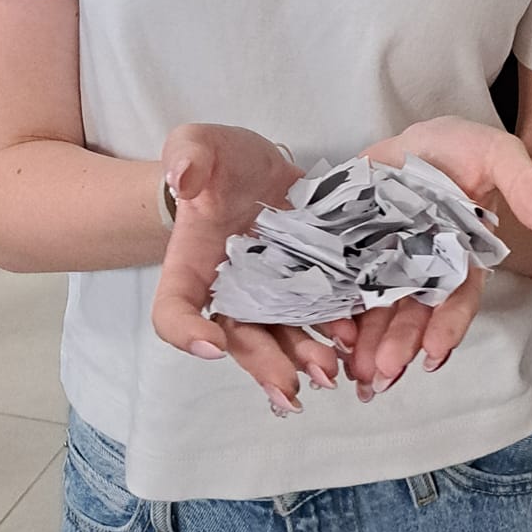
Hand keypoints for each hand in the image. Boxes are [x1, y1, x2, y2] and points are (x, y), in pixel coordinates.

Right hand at [150, 124, 340, 414]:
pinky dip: (337, 330)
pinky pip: (318, 314)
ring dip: (305, 357)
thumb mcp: (198, 144)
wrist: (255, 169)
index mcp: (189, 266)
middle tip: (292, 387)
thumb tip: (180, 176)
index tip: (212, 345)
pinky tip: (358, 338)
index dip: (186, 333)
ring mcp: (269, 292)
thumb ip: (188, 155)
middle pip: (239, 338)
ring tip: (332, 370)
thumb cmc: (218, 162)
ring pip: (283, 336)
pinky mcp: (306, 284)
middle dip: (265, 364)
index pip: (173, 310)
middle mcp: (228, 291)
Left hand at [336, 118, 531, 399]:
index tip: (433, 354)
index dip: (448, 326)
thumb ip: (527, 186)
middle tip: (382, 372)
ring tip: (357, 371)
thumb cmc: (466, 148)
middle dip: (400, 344)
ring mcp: (389, 262)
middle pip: (414, 313)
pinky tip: (331, 337)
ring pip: (379, 309)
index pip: (459, 297)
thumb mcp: (500, 154)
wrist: (423, 137)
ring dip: (369, 343)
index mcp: (462, 255)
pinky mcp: (355, 249)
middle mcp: (426, 268)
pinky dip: (340, 313)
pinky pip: (345, 285)